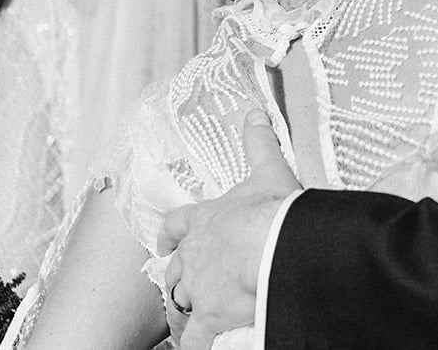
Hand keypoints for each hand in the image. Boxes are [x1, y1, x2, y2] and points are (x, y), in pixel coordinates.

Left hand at [160, 108, 299, 349]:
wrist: (273, 246)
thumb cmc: (272, 210)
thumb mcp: (268, 169)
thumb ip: (259, 142)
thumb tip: (255, 112)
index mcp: (205, 219)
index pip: (177, 225)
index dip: (170, 234)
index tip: (165, 241)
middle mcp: (194, 255)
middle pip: (175, 269)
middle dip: (178, 276)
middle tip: (182, 284)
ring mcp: (198, 288)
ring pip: (180, 302)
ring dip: (185, 308)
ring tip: (191, 316)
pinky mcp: (209, 317)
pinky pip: (196, 339)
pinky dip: (196, 343)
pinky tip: (198, 346)